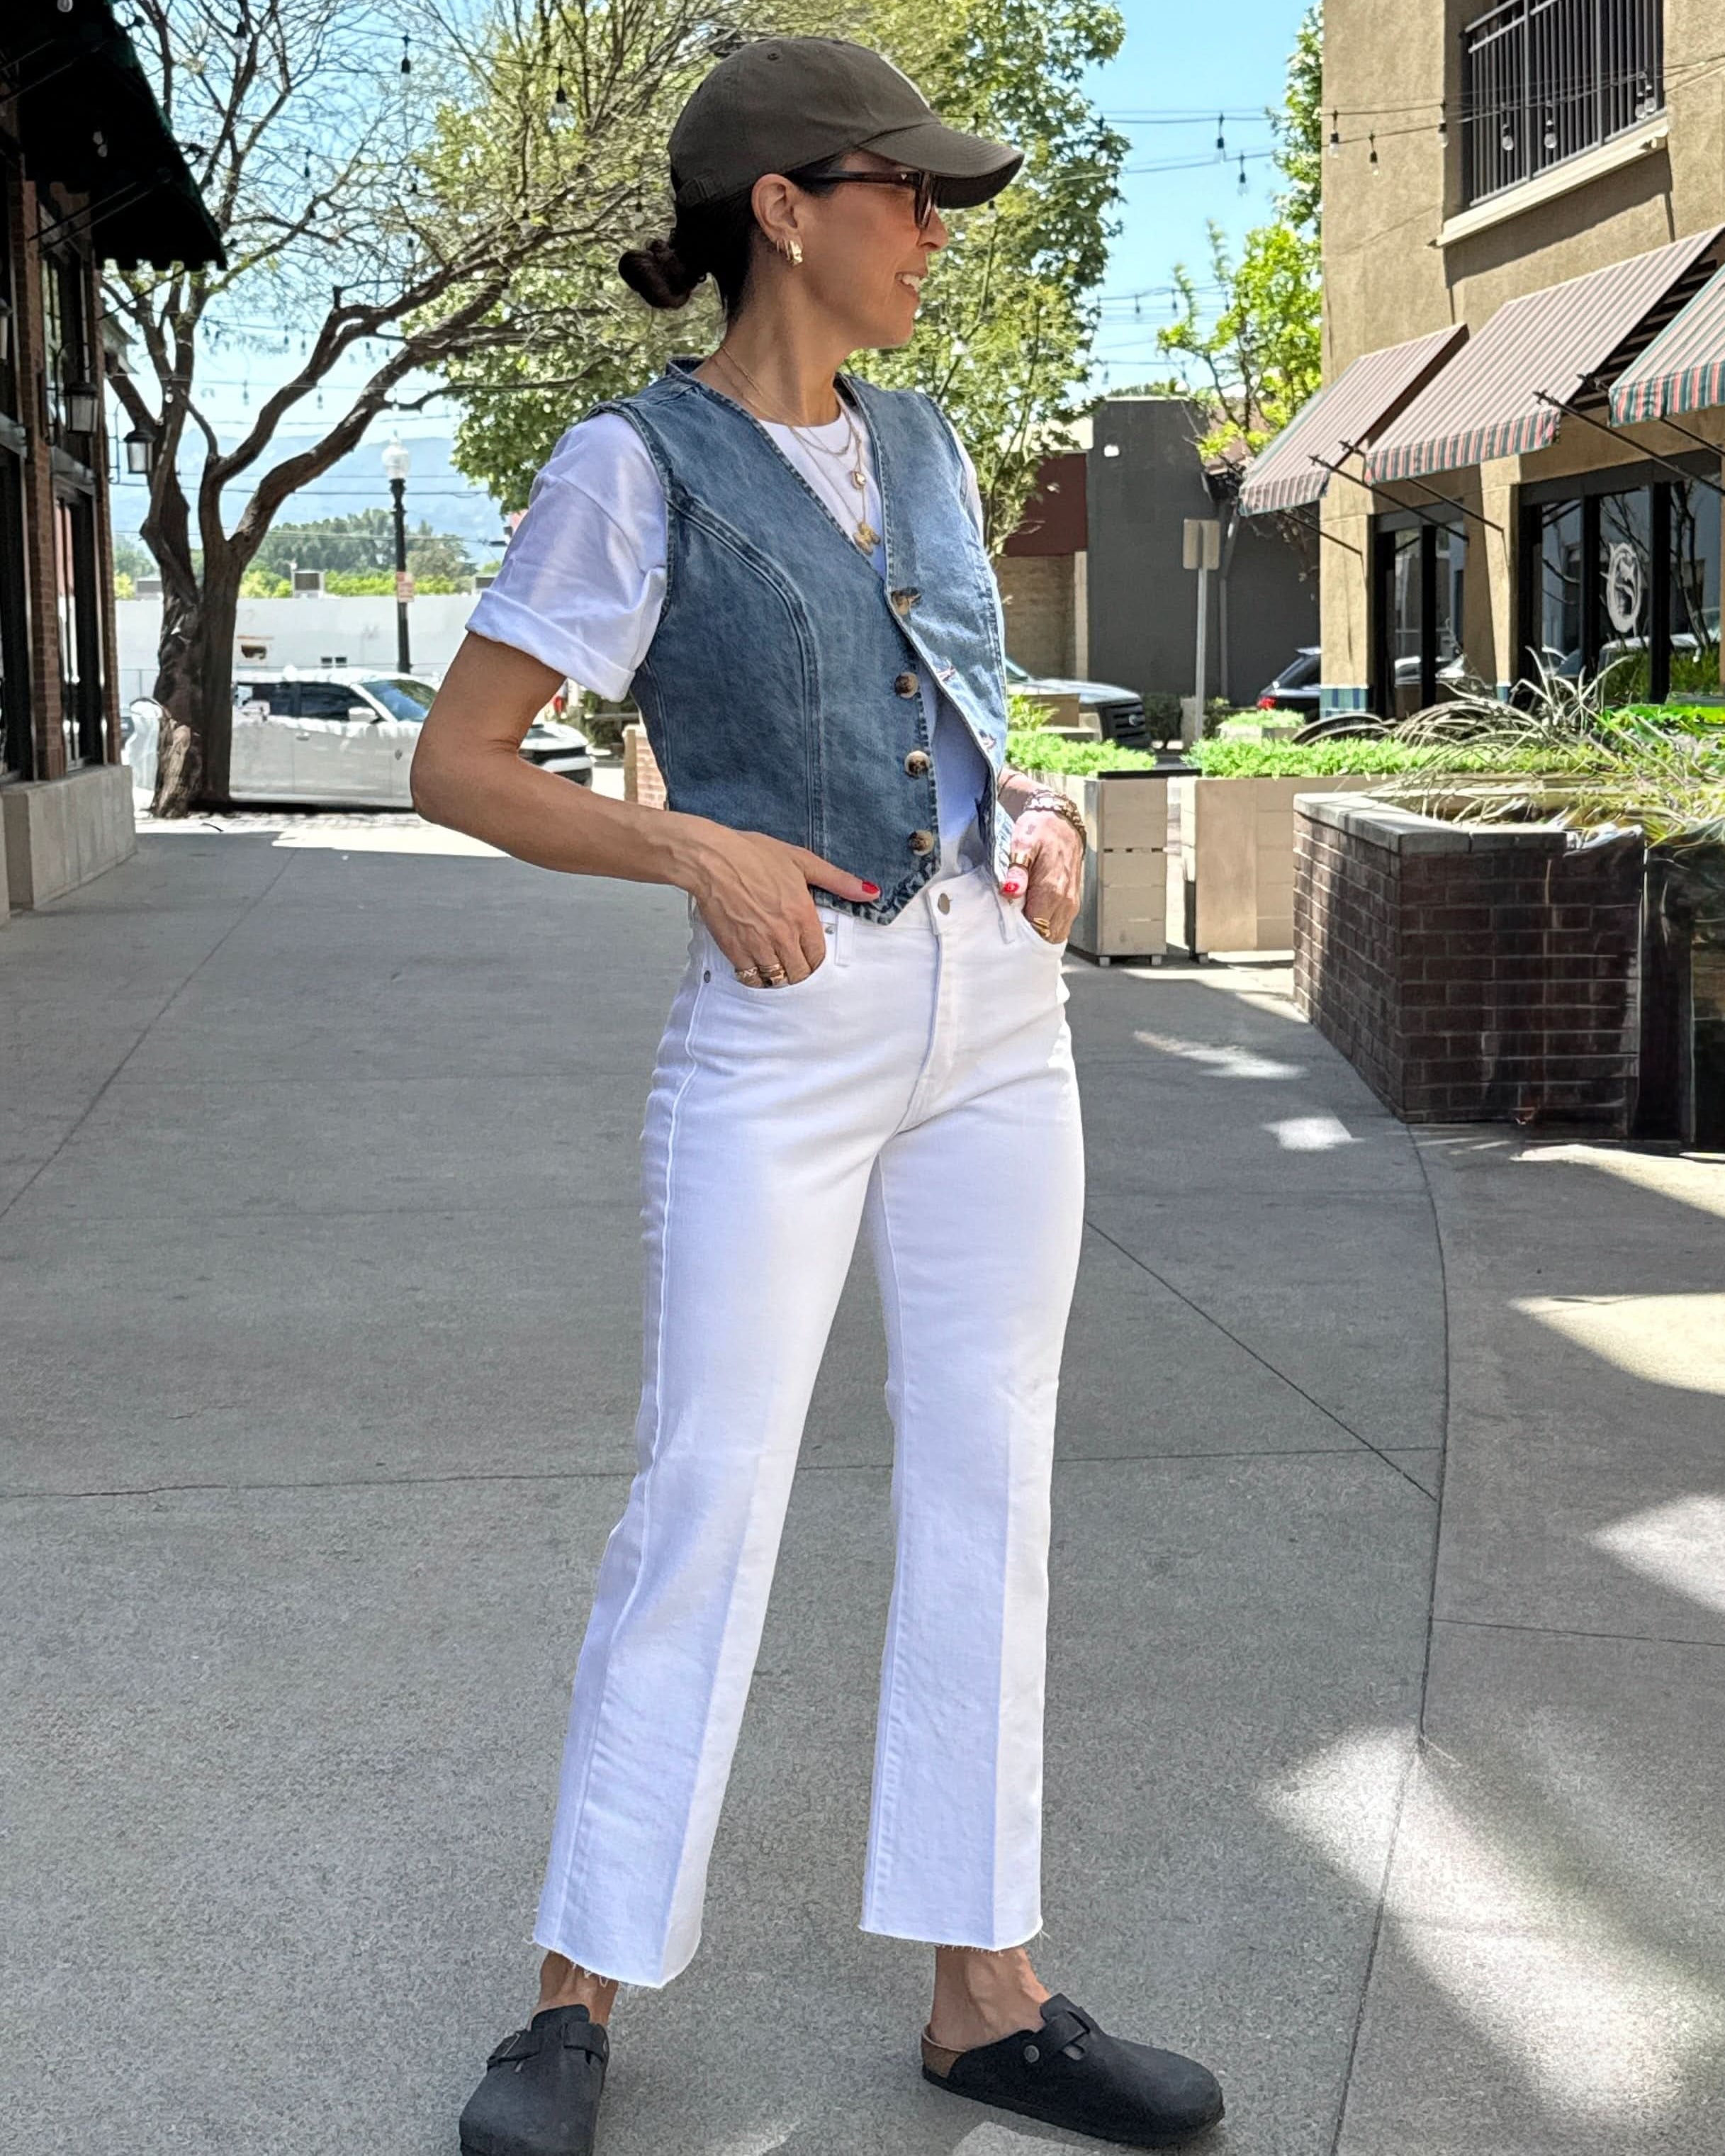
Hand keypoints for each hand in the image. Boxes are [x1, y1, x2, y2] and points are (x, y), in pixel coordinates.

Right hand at [685, 824, 879, 984]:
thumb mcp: (801, 860)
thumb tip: (870, 892)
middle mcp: (782, 934)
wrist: (711, 859)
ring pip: (777, 978)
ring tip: (775, 964)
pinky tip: (755, 963)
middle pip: (799, 973)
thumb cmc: (753, 855)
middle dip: (799, 971)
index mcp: (802, 914)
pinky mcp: (734, 949)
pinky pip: (751, 976)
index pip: (818, 956)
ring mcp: (758, 944)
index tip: (809, 954)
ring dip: (779, 975)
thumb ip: (838, 880)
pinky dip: (755, 975)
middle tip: (793, 961)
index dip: (815, 959)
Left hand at [1002, 807, 1082, 942]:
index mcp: (1051, 890)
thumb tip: (1011, 892)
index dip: (1019, 934)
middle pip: (1045, 936)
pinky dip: (1047, 927)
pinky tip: (1033, 918)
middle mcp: (1065, 901)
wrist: (1060, 821)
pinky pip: (1060, 926)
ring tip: (1021, 924)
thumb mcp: (1022, 845)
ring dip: (1038, 933)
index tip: (1005, 928)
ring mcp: (1071, 903)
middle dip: (1028, 938)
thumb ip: (1016, 872)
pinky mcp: (1072, 902)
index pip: (1035, 929)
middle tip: (1010, 929)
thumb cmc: (1039, 831)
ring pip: (1054, 934)